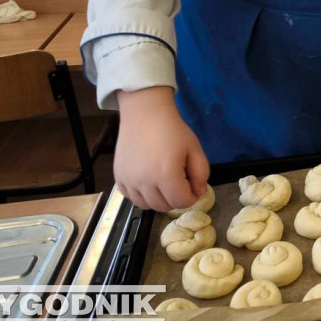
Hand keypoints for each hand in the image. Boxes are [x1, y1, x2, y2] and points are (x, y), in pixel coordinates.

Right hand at [115, 86, 209, 210]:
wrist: (145, 114)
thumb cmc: (173, 130)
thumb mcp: (195, 149)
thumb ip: (201, 174)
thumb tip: (199, 193)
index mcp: (166, 174)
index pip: (181, 201)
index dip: (191, 197)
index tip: (193, 187)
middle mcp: (145, 182)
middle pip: (164, 206)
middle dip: (176, 199)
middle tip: (180, 183)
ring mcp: (129, 181)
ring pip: (146, 205)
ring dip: (158, 200)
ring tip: (164, 183)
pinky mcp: (118, 178)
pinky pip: (131, 197)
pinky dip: (142, 196)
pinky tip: (148, 182)